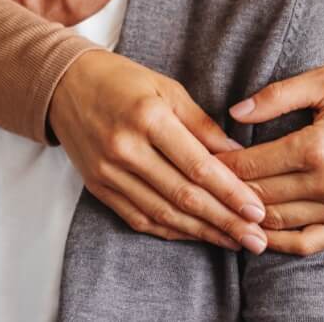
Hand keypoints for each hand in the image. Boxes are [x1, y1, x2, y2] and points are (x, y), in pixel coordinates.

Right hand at [48, 50, 270, 252]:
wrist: (64, 85)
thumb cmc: (122, 80)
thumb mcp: (167, 88)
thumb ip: (201, 125)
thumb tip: (238, 155)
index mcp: (147, 118)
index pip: (197, 166)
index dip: (231, 193)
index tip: (258, 210)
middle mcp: (125, 149)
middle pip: (183, 196)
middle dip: (225, 221)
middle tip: (256, 239)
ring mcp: (108, 172)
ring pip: (163, 213)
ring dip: (202, 233)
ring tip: (234, 242)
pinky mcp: (98, 188)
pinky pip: (139, 218)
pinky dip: (170, 231)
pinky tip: (197, 235)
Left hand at [219, 67, 323, 255]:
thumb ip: (277, 95)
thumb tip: (235, 112)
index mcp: (316, 146)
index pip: (252, 165)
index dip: (221, 165)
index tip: (203, 160)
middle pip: (259, 196)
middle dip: (227, 191)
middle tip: (204, 184)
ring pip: (277, 221)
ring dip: (246, 217)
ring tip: (223, 207)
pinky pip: (306, 243)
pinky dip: (277, 242)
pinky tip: (258, 233)